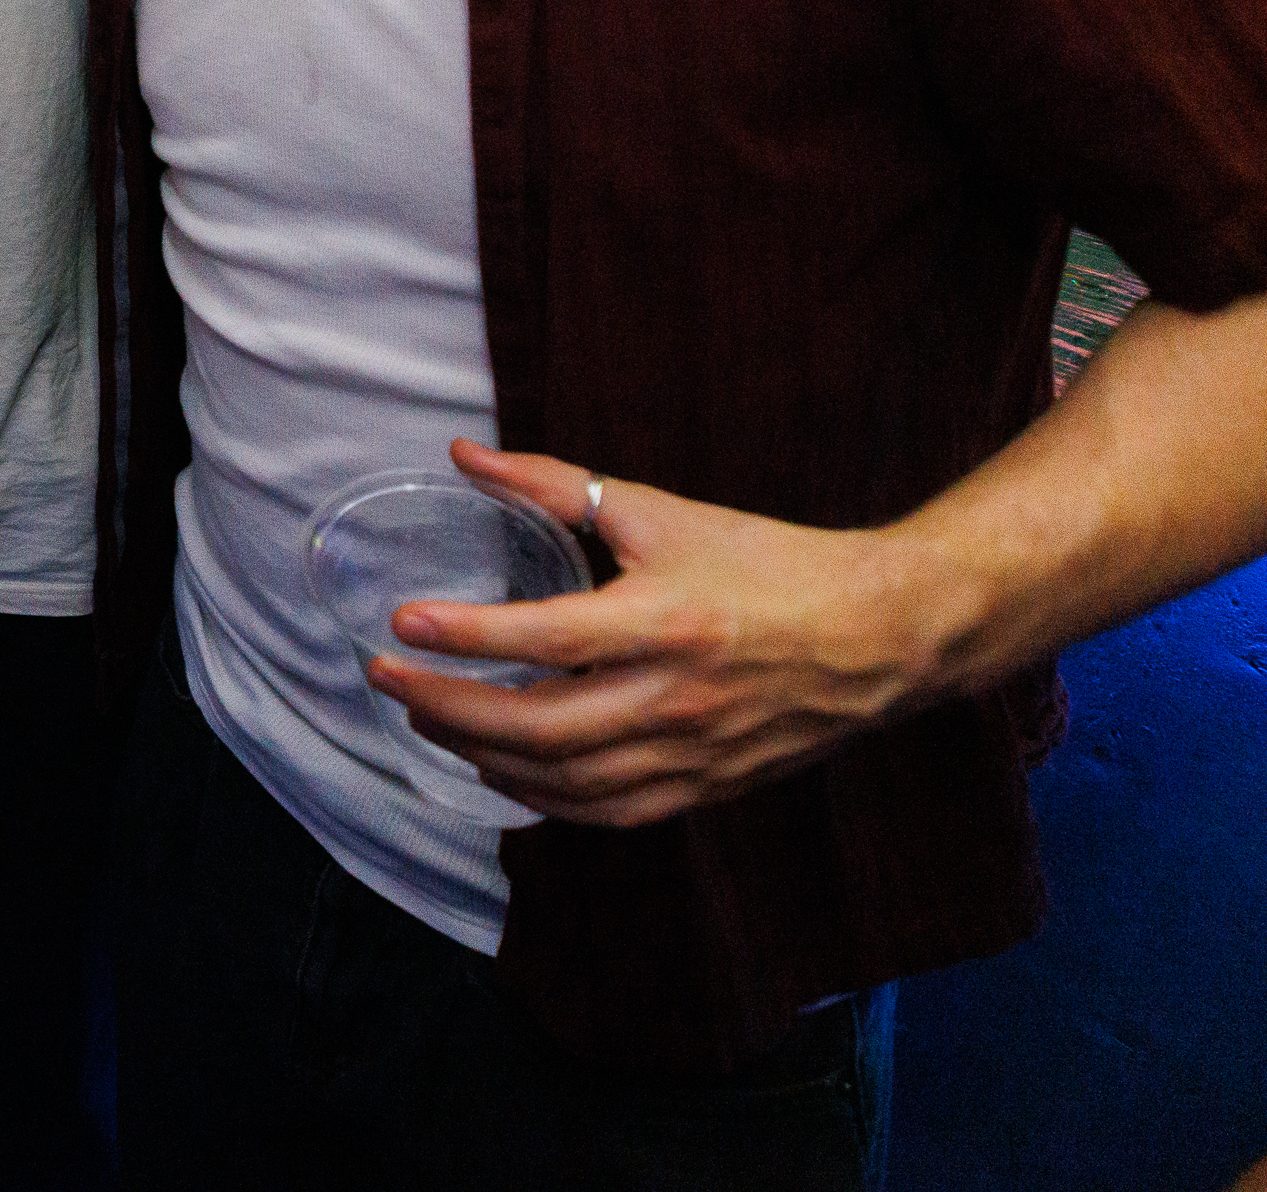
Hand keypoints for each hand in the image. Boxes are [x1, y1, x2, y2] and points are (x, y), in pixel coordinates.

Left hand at [362, 438, 946, 828]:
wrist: (880, 634)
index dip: (468, 635)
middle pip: (541, 726)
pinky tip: (497, 768)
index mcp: (669, 622)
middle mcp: (677, 699)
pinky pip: (607, 811)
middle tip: (387, 679)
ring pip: (565, 779)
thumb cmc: (768, 563)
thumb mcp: (661, 513)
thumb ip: (557, 487)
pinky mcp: (705, 788)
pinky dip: (542, 798)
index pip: (548, 638)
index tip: (400, 623)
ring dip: (481, 754)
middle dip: (449, 707)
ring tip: (424, 718)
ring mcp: (693, 754)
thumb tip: (466, 455)